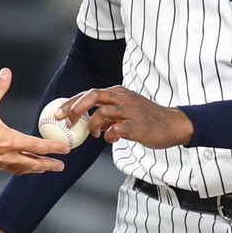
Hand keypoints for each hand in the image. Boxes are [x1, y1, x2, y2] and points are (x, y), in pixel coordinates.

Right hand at [0, 69, 69, 173]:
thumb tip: (6, 72)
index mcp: (10, 141)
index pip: (38, 146)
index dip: (54, 148)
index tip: (67, 149)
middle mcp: (7, 156)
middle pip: (34, 164)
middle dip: (49, 165)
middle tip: (61, 166)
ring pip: (21, 169)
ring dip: (34, 169)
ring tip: (42, 169)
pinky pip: (6, 169)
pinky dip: (16, 168)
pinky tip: (17, 166)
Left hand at [62, 87, 192, 148]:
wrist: (173, 124)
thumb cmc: (148, 119)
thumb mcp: (126, 111)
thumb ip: (109, 114)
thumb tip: (90, 122)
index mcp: (118, 93)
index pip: (89, 93)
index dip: (72, 102)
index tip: (58, 113)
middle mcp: (123, 98)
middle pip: (93, 96)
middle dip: (75, 108)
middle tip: (66, 120)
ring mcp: (130, 110)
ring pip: (102, 112)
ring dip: (93, 125)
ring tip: (95, 134)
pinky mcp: (137, 125)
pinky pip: (116, 129)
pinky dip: (109, 136)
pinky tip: (111, 139)